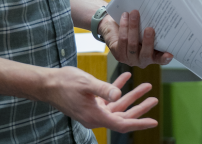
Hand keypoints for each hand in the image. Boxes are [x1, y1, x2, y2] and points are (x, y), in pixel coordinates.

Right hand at [39, 68, 157, 131]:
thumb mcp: (87, 84)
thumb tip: (118, 95)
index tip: (153, 122)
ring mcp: (93, 110)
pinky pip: (108, 98)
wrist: (46, 84)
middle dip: (140, 108)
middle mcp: (95, 117)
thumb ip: (104, 89)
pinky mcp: (90, 103)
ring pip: (117, 106)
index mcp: (95, 116)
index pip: (122, 124)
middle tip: (154, 99)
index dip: (139, 123)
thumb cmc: (64, 83)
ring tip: (146, 86)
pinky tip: (126, 77)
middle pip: (123, 116)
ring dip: (131, 96)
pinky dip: (117, 88)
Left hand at [101, 11, 172, 67]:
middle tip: (149, 28)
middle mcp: (142, 60)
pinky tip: (125, 16)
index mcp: (152, 56)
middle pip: (146, 53)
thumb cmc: (134, 28)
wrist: (114, 28)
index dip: (165, 58)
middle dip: (148, 41)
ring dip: (133, 27)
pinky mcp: (119, 54)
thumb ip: (151, 27)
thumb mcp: (144, 29)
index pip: (160, 59)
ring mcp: (130, 59)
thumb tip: (160, 15)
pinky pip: (123, 40)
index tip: (170, 54)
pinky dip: (124, 26)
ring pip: (132, 44)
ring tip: (134, 13)